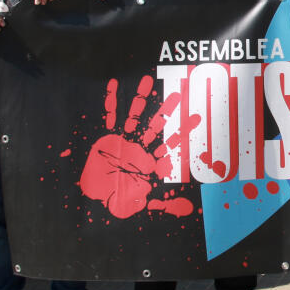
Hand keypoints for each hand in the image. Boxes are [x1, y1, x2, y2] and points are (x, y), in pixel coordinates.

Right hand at [77, 76, 196, 219]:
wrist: (93, 197)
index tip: (196, 117)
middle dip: (167, 110)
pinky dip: (112, 101)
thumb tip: (189, 209)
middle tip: (180, 92)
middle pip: (157, 125)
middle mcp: (139, 147)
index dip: (184, 131)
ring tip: (147, 80)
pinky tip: (115, 84)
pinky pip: (110, 116)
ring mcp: (123, 140)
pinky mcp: (107, 137)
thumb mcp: (142, 204)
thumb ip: (164, 205)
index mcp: (150, 161)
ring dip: (141, 99)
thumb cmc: (117, 200)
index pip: (171, 144)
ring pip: (135, 116)